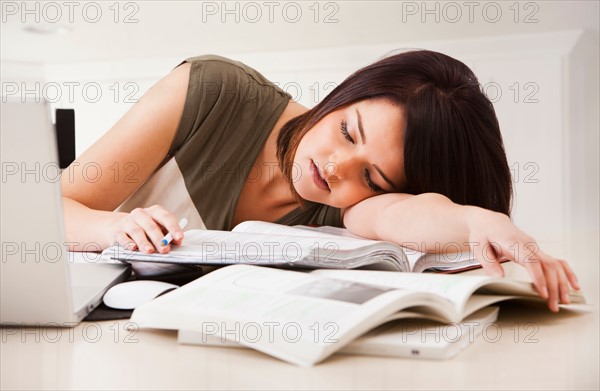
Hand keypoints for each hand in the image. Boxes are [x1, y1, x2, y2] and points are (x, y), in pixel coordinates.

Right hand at [105, 205, 184, 253]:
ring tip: (149, 251)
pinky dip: (128, 243)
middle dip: (159, 239)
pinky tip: (133, 248)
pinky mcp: (117, 232)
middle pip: (151, 226)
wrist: (118, 226)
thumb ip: (168, 235)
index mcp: (154, 212)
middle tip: (165, 249)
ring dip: (144, 242)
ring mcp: (128, 222)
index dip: (173, 227)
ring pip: (136, 231)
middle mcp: (141, 214)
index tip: (179, 237)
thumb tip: (177, 242)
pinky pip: (122, 238)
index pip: (166, 217)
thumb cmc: (144, 228)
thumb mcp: (158, 229)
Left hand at [464, 207, 579, 311]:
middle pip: (547, 265)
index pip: (530, 260)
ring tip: (564, 301)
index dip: (539, 277)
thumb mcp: (478, 247)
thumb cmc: (483, 234)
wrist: (489, 222)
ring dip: (562, 283)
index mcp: (513, 242)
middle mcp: (528, 244)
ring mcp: (535, 247)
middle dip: (553, 286)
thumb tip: (500, 278)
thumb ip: (489, 263)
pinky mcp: (537, 251)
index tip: (543, 293)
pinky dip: (566, 272)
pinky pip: (556, 261)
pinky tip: (573, 285)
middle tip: (554, 305)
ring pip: (555, 264)